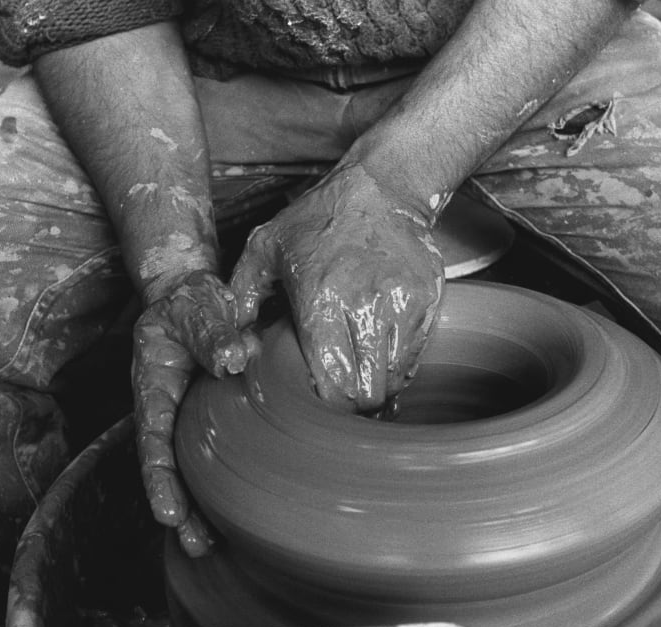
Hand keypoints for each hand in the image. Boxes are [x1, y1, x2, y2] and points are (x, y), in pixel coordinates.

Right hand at [132, 270, 256, 555]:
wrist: (193, 294)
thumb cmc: (191, 301)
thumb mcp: (197, 306)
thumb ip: (213, 332)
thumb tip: (235, 360)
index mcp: (153, 385)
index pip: (152, 438)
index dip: (158, 478)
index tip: (167, 512)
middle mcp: (165, 408)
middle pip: (167, 466)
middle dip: (178, 508)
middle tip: (196, 543)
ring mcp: (186, 417)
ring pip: (188, 467)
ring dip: (198, 507)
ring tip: (210, 545)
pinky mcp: (207, 420)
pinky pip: (211, 456)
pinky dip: (218, 486)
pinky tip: (233, 514)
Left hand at [230, 163, 444, 411]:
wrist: (382, 186)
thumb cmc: (319, 217)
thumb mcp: (265, 246)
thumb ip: (242, 295)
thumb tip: (233, 340)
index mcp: (320, 301)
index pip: (332, 384)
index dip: (328, 406)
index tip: (319, 403)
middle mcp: (364, 307)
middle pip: (366, 391)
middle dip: (353, 406)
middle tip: (342, 400)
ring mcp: (400, 305)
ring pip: (394, 379)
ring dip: (378, 388)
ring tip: (362, 380)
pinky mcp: (426, 301)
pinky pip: (414, 356)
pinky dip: (399, 367)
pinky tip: (381, 358)